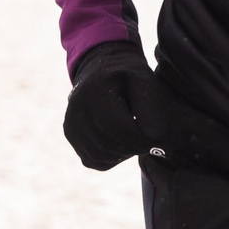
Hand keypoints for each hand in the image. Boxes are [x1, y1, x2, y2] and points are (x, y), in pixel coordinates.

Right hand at [63, 40, 166, 170]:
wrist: (99, 68)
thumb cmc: (127, 75)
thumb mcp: (144, 80)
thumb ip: (151, 108)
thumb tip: (154, 138)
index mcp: (96, 93)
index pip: (120, 130)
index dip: (142, 141)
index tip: (157, 140)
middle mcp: (77, 110)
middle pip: (110, 146)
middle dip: (135, 148)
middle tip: (148, 139)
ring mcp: (71, 124)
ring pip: (101, 157)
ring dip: (123, 153)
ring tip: (133, 137)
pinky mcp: (70, 135)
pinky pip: (93, 160)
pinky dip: (110, 158)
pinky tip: (120, 142)